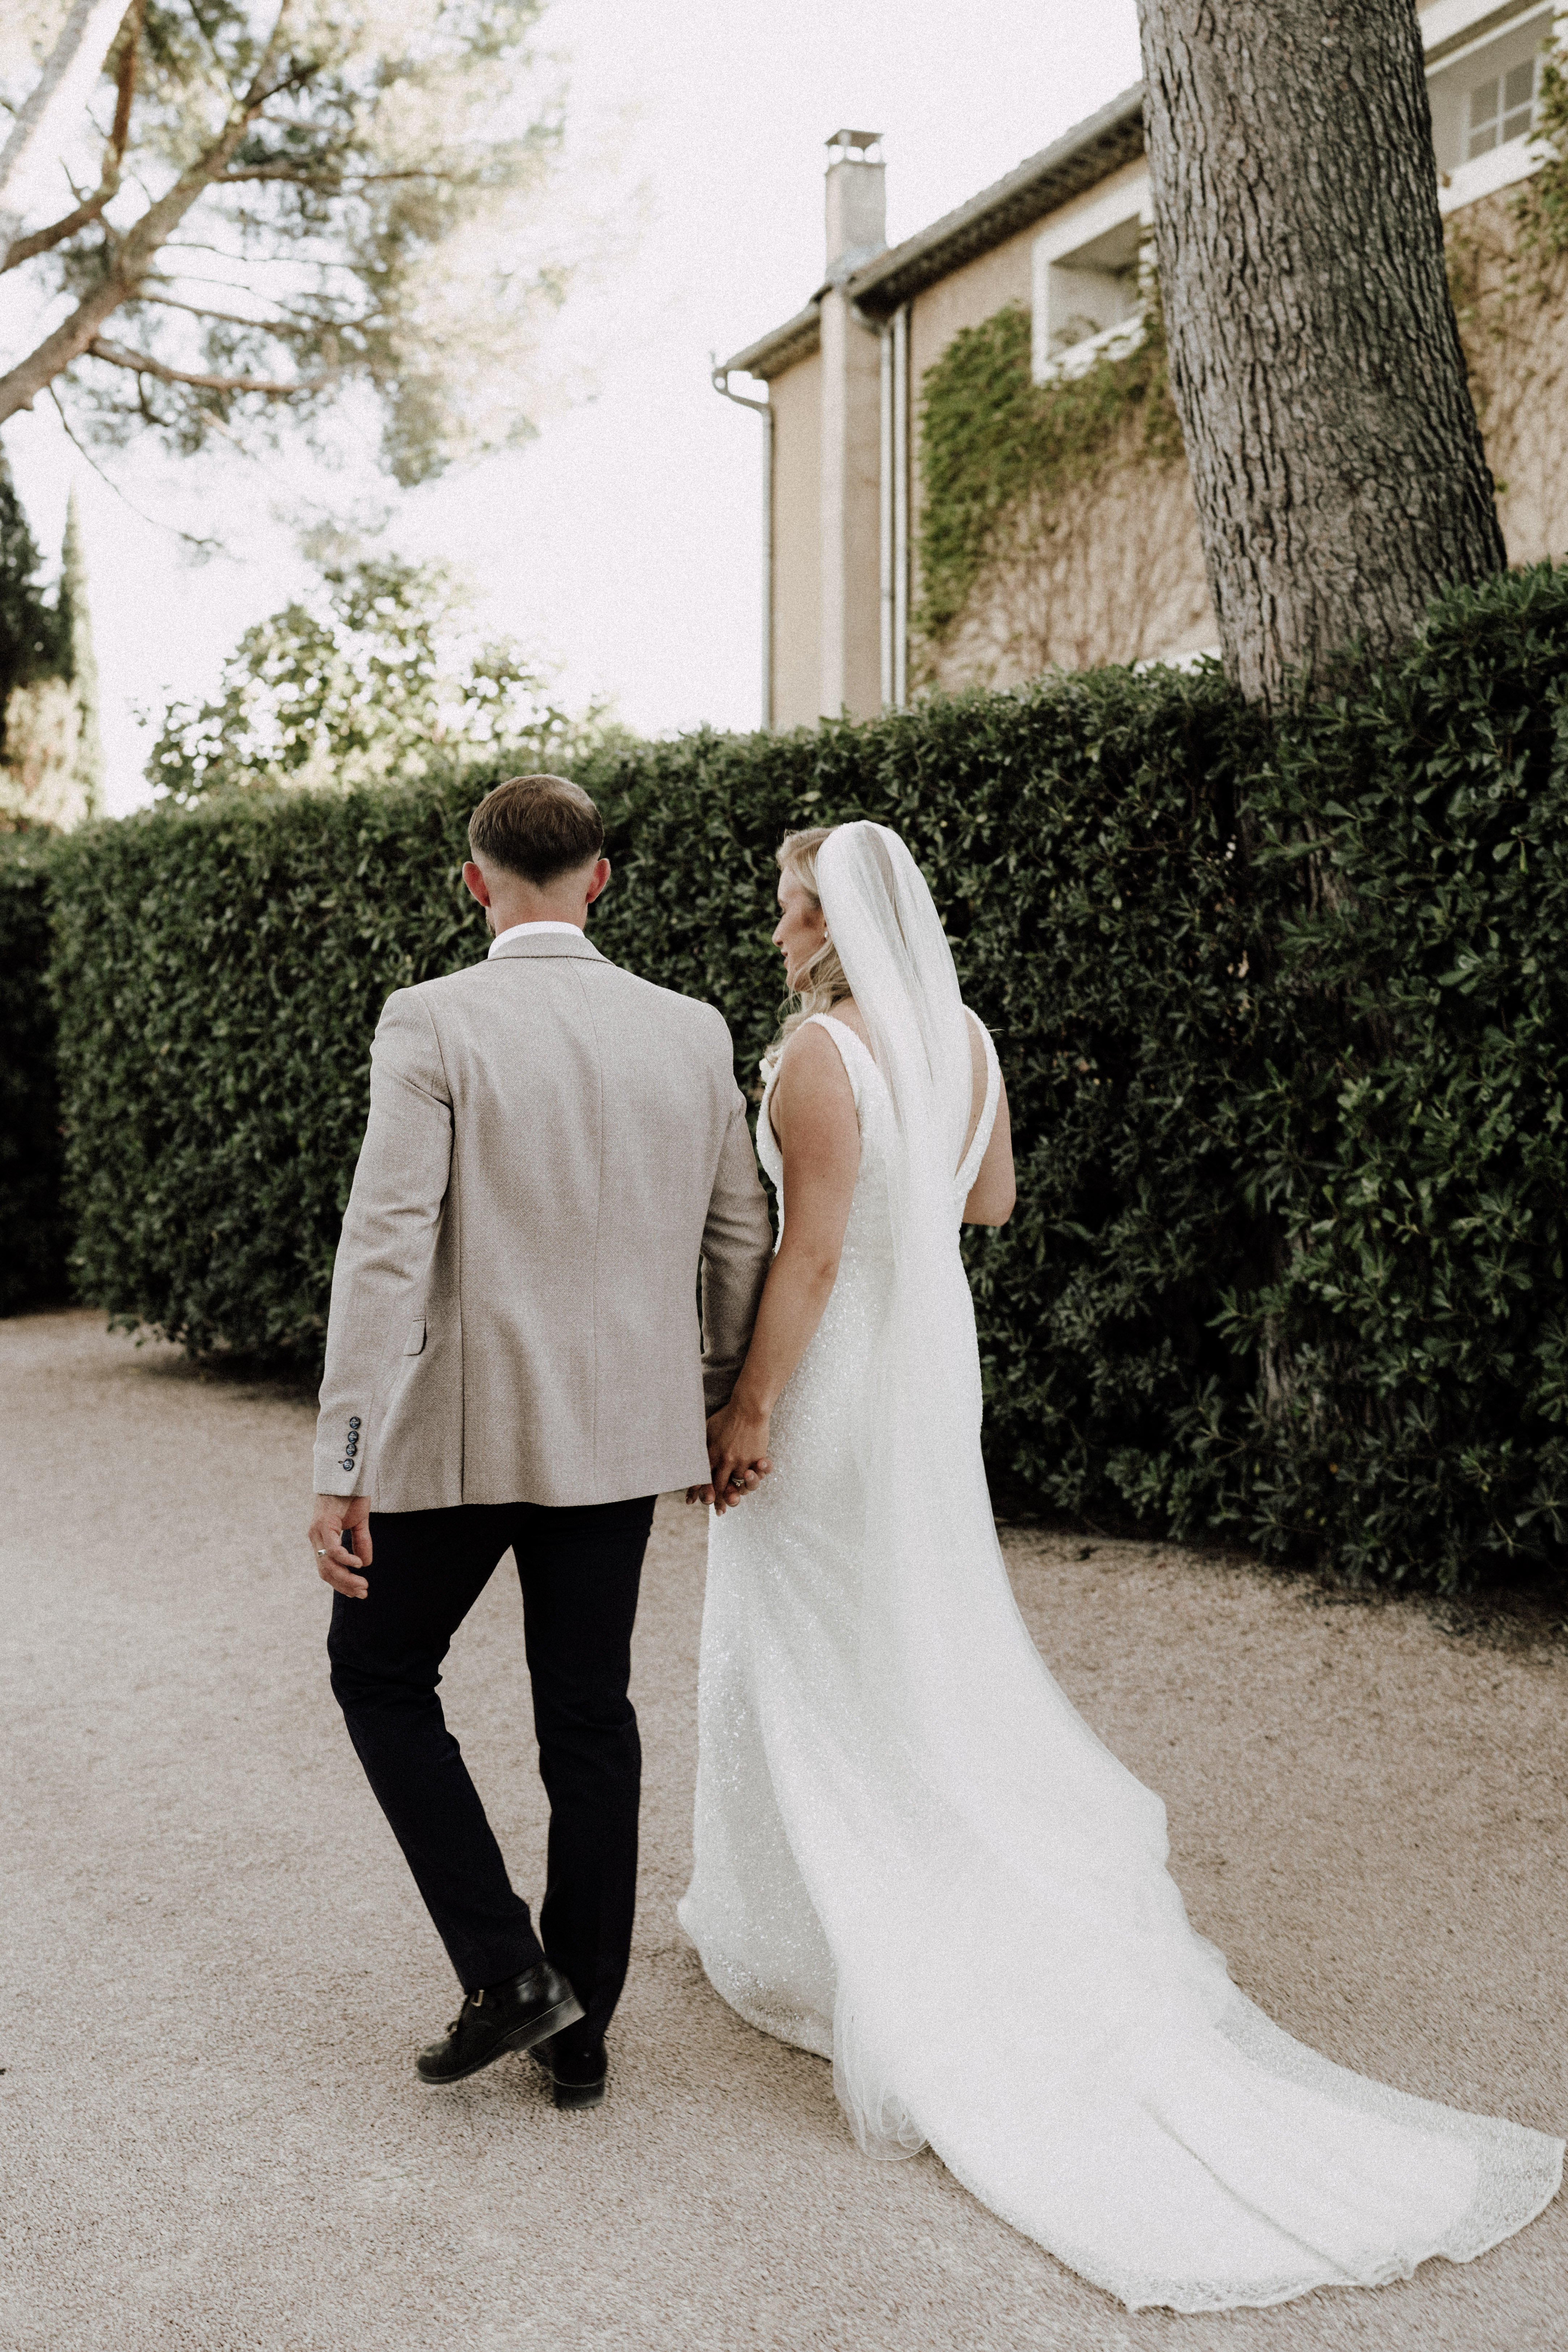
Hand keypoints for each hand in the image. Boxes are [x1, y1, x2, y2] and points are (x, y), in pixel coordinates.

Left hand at [308, 1493, 372, 1597]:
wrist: (346, 1473)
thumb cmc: (351, 1495)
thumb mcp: (359, 1523)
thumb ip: (360, 1542)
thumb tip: (366, 1564)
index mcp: (322, 1539)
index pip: (327, 1569)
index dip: (341, 1583)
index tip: (357, 1592)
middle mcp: (316, 1538)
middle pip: (326, 1571)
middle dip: (344, 1585)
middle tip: (362, 1593)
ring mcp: (317, 1532)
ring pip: (328, 1564)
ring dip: (346, 1578)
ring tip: (362, 1585)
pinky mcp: (323, 1524)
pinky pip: (333, 1549)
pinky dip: (346, 1560)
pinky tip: (358, 1565)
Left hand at [692, 1400, 772, 1515]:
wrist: (748, 1408)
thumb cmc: (727, 1417)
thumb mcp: (708, 1430)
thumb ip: (702, 1446)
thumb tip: (691, 1456)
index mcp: (711, 1454)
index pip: (701, 1476)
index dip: (696, 1491)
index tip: (691, 1501)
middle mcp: (725, 1460)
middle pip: (719, 1486)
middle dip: (717, 1501)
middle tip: (719, 1511)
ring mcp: (741, 1461)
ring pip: (738, 1485)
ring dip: (737, 1493)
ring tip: (735, 1499)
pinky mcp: (755, 1459)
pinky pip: (755, 1477)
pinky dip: (754, 1479)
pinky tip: (752, 1479)